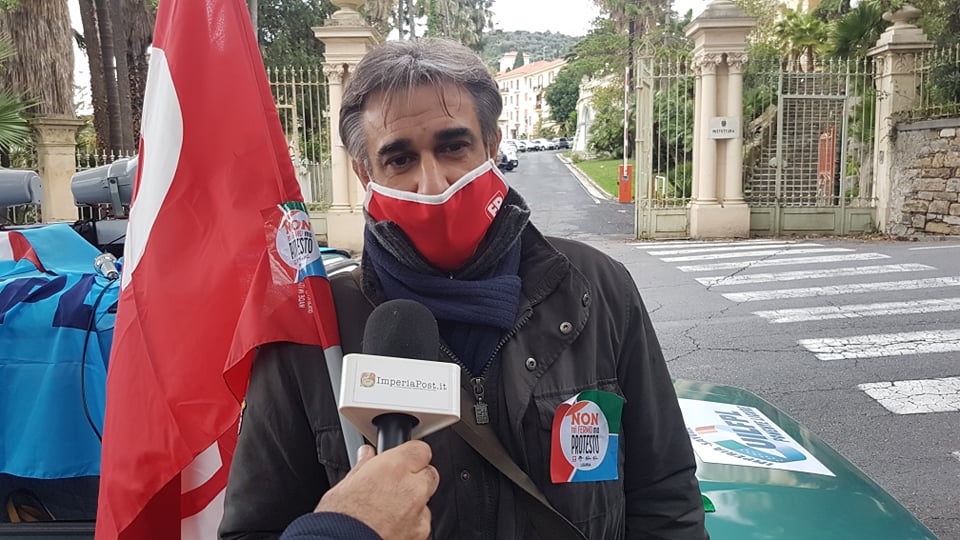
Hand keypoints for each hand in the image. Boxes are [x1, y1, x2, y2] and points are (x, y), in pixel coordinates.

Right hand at [315, 440, 437, 539]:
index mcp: (394, 468)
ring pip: (426, 500)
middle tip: (392, 485)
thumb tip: (367, 455)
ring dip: (413, 502)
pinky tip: (391, 525)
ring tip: (387, 511)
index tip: (400, 459)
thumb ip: (363, 467)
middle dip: (414, 478)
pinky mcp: (421, 533)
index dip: (409, 455)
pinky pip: (422, 522)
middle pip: (428, 474)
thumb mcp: (344, 486)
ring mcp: (419, 513)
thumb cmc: (340, 521)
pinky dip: (411, 522)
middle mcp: (412, 488)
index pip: (420, 449)